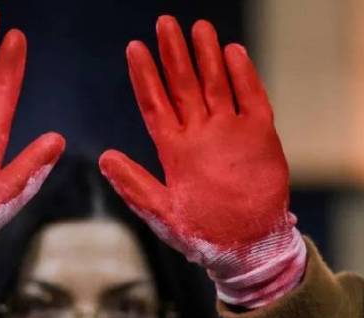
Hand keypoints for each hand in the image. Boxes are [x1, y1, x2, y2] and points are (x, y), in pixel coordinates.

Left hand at [99, 17, 304, 307]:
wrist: (246, 249)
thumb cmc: (202, 235)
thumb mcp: (162, 213)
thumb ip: (135, 185)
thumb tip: (104, 158)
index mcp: (175, 150)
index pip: (156, 104)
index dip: (145, 76)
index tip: (135, 49)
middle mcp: (200, 134)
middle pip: (184, 85)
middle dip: (174, 54)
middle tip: (165, 23)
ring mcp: (230, 132)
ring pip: (216, 84)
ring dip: (207, 57)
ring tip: (199, 28)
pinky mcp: (259, 136)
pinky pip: (252, 99)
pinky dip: (243, 76)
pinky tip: (233, 53)